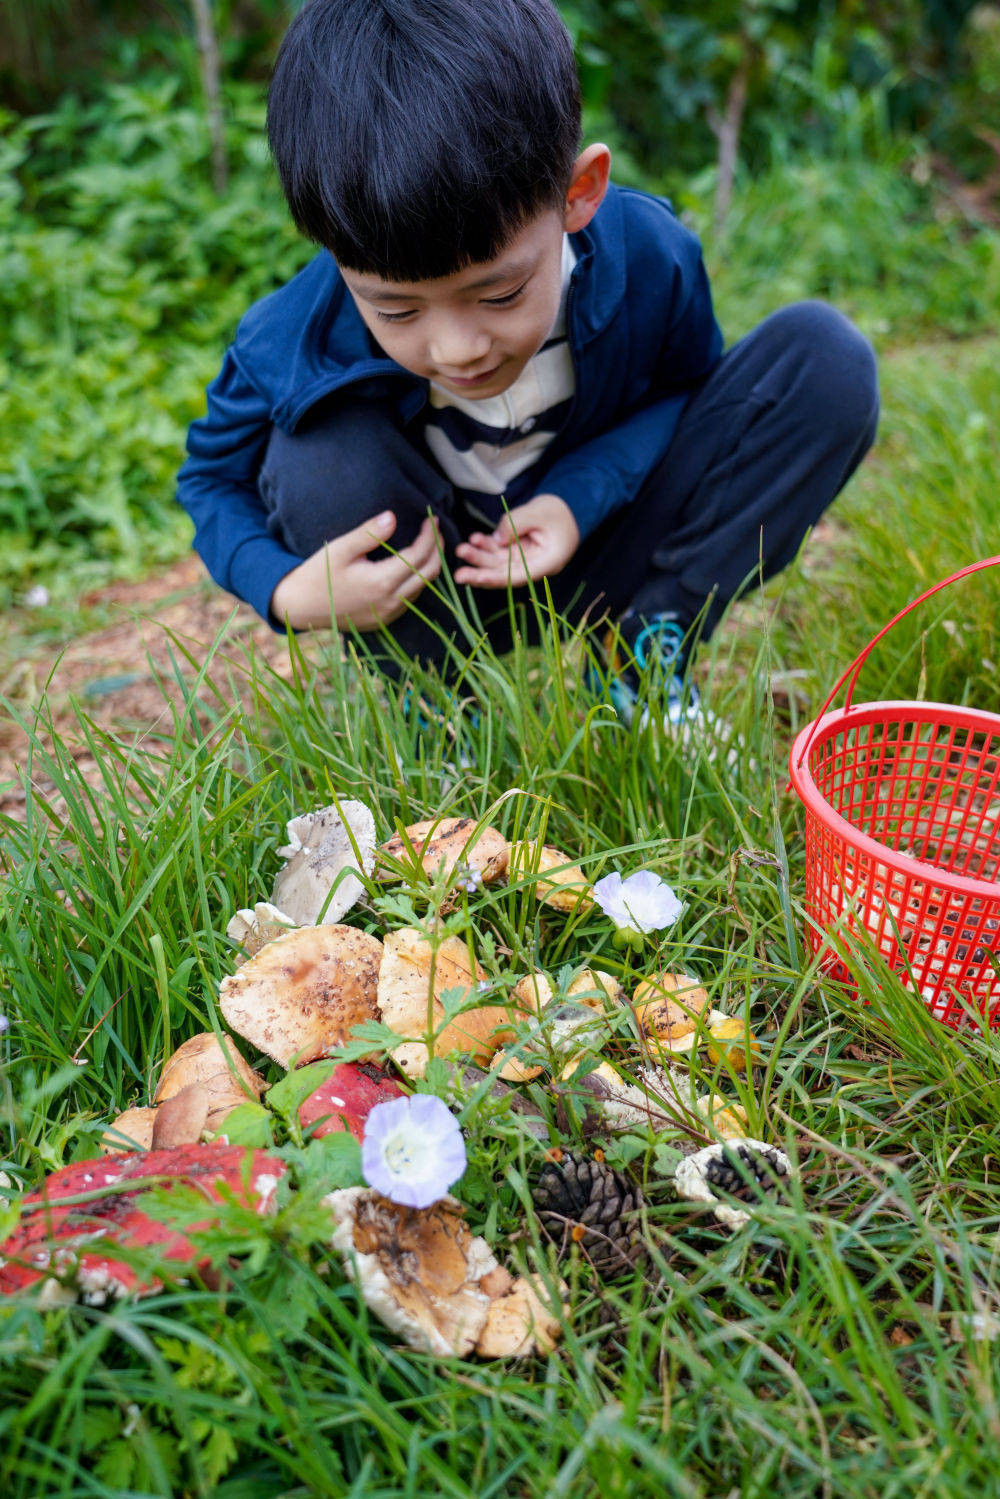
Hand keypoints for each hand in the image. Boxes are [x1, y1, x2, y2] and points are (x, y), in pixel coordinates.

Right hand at [269, 511, 441, 630]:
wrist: (300, 607)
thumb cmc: (318, 574)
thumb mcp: (340, 549)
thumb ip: (369, 533)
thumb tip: (392, 517)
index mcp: (381, 582)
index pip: (419, 556)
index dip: (429, 536)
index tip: (432, 519)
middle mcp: (391, 601)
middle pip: (429, 573)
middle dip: (437, 549)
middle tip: (434, 529)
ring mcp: (390, 613)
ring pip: (423, 587)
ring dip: (429, 564)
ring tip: (427, 543)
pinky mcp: (386, 620)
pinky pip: (411, 598)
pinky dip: (418, 579)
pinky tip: (412, 565)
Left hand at [453, 494, 579, 588]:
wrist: (568, 508)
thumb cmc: (559, 511)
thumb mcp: (540, 511)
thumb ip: (516, 523)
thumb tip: (496, 538)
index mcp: (548, 563)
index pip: (519, 575)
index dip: (497, 578)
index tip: (478, 578)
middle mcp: (534, 566)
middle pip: (504, 573)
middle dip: (481, 573)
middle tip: (459, 575)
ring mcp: (524, 559)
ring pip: (497, 562)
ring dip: (479, 557)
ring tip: (462, 549)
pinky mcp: (516, 550)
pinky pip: (498, 551)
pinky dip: (486, 546)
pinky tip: (474, 539)